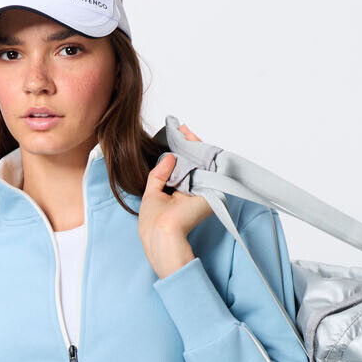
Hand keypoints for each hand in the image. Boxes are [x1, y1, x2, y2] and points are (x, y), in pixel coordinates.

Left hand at [139, 121, 212, 280]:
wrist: (163, 234)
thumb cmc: (154, 222)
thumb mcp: (151, 193)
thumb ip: (159, 174)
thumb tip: (168, 156)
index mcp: (177, 195)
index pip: (181, 170)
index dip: (178, 153)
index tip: (174, 137)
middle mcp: (191, 192)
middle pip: (192, 163)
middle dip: (187, 145)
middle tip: (181, 128)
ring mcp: (201, 189)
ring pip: (200, 162)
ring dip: (193, 145)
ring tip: (184, 130)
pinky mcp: (209, 188)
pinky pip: (206, 164)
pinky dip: (199, 150)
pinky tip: (190, 137)